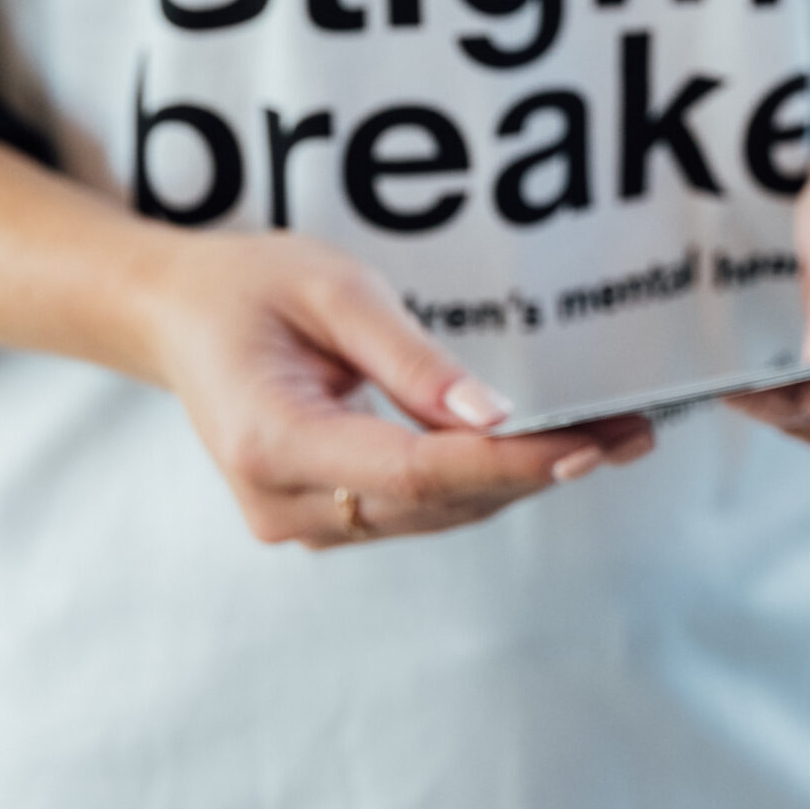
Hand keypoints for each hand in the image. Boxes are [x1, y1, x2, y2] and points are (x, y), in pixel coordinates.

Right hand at [136, 232, 654, 547]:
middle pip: (437, 501)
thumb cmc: (249, 287)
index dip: (510, 464)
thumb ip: (411, 358)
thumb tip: (493, 416)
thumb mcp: (334, 291)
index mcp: (273, 442)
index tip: (589, 444)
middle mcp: (284, 502)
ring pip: (437, 514)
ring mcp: (300, 521)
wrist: (176, 318)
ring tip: (614, 437)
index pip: (417, 471)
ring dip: (524, 480)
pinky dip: (485, 481)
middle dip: (541, 469)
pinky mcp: (324, 518)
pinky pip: (420, 508)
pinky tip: (549, 451)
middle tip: (633, 431)